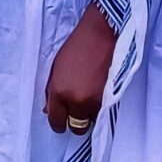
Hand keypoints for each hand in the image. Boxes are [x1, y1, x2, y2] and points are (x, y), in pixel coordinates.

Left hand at [44, 1, 116, 133]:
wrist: (103, 34)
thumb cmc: (77, 46)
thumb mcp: (56, 68)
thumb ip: (52, 91)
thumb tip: (49, 109)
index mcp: (59, 92)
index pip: (56, 120)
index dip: (58, 123)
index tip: (60, 121)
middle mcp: (77, 101)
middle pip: (76, 127)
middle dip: (75, 122)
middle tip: (75, 112)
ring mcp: (96, 101)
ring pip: (92, 120)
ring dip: (89, 114)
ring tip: (89, 98)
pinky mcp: (112, 98)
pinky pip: (103, 112)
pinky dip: (100, 108)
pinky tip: (97, 95)